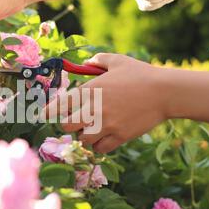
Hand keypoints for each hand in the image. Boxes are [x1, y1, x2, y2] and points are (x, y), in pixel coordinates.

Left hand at [47, 53, 168, 153]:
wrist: (165, 92)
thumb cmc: (141, 74)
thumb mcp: (118, 61)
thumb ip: (98, 60)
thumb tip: (85, 62)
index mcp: (91, 89)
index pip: (60, 105)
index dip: (49, 111)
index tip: (43, 115)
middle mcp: (94, 108)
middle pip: (66, 125)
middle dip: (67, 124)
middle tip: (74, 121)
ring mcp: (107, 124)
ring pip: (82, 139)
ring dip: (84, 135)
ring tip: (92, 129)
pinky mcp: (119, 136)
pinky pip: (100, 148)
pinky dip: (99, 145)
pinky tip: (103, 137)